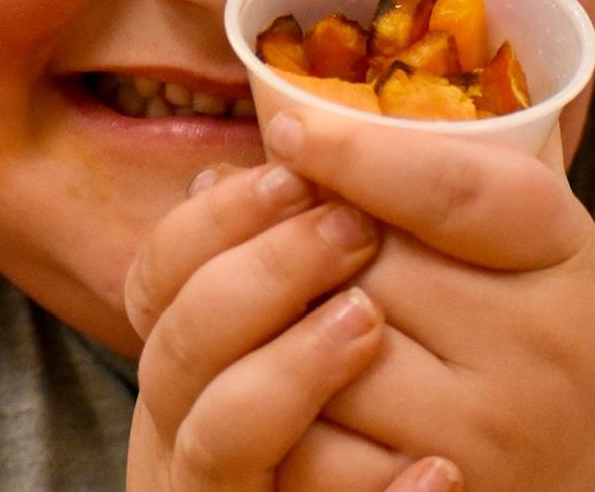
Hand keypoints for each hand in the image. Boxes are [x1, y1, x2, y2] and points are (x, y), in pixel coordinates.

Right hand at [124, 161, 467, 491]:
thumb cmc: (396, 414)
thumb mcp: (334, 322)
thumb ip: (305, 254)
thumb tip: (277, 136)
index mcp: (190, 364)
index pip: (158, 279)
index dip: (215, 225)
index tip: (296, 170)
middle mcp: (185, 437)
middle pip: (176, 350)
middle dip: (259, 277)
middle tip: (352, 229)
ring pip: (214, 441)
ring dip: (287, 373)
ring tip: (367, 323)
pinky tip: (436, 473)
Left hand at [262, 108, 594, 491]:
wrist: (580, 473)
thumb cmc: (517, 322)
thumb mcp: (512, 230)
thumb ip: (428, 170)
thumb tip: (278, 136)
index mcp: (558, 244)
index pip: (450, 186)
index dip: (357, 153)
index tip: (284, 128)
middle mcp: (539, 344)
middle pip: (369, 266)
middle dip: (302, 243)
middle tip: (276, 234)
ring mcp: (488, 433)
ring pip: (325, 353)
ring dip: (277, 325)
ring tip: (273, 310)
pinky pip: (313, 446)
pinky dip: (281, 415)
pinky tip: (280, 390)